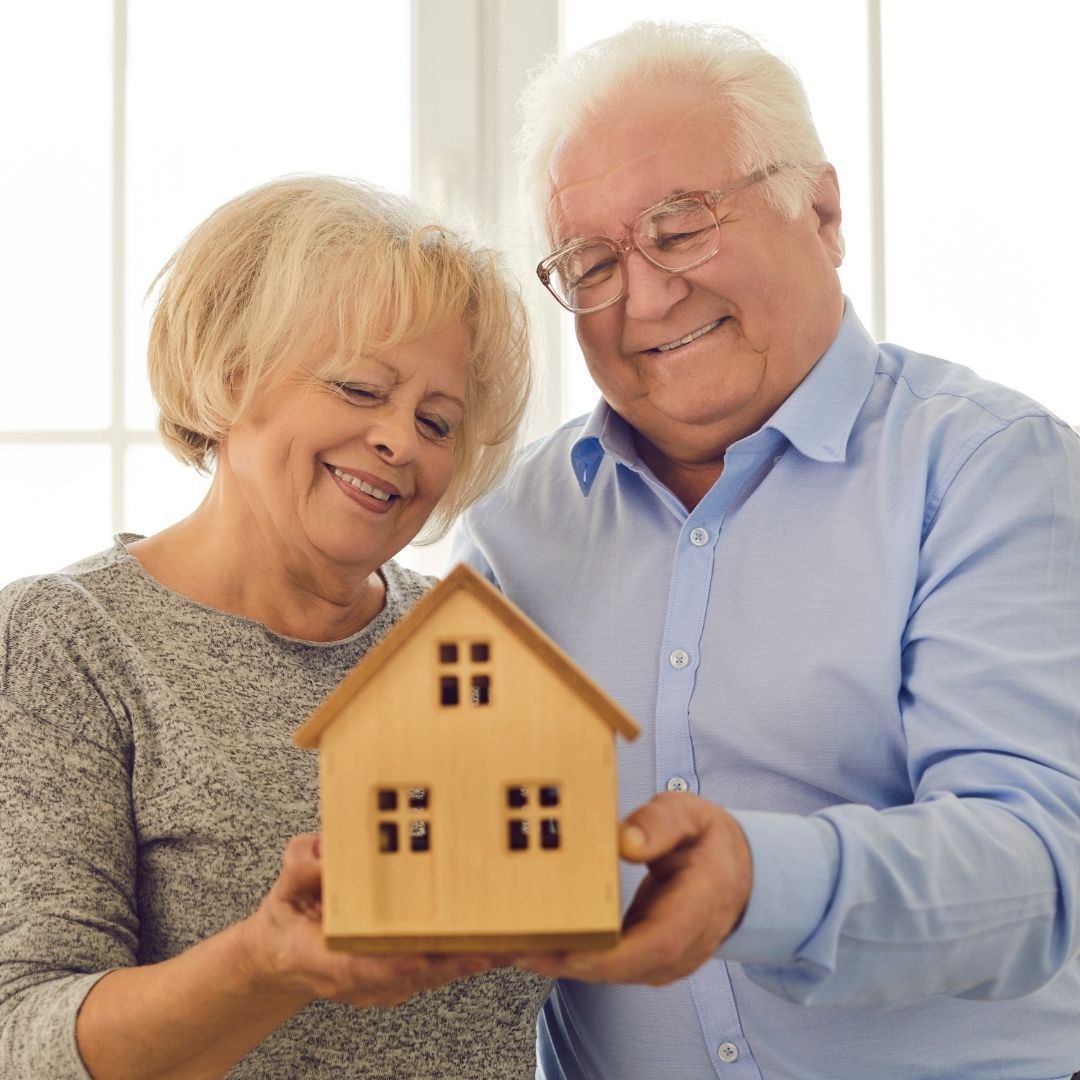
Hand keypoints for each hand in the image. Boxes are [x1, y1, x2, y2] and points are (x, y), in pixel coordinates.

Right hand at [239, 834, 505, 1008]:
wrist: (284, 954)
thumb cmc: (289, 918)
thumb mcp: (284, 888)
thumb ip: (301, 868)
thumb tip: (323, 853)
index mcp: (325, 958)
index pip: (359, 967)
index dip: (390, 965)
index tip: (416, 958)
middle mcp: (360, 978)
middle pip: (413, 976)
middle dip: (453, 962)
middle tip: (490, 948)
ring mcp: (384, 982)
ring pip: (434, 976)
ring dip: (472, 962)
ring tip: (513, 946)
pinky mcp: (403, 977)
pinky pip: (440, 970)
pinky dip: (471, 958)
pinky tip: (504, 946)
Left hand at [515, 792, 751, 984]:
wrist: (733, 872)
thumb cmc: (706, 839)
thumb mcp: (690, 814)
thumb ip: (661, 823)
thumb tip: (626, 843)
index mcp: (700, 905)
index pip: (658, 944)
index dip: (610, 956)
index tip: (567, 950)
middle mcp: (685, 945)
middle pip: (624, 968)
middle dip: (567, 961)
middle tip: (516, 946)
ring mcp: (666, 960)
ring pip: (610, 973)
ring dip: (561, 963)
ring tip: (512, 944)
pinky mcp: (647, 961)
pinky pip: (607, 966)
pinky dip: (570, 958)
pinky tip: (535, 942)